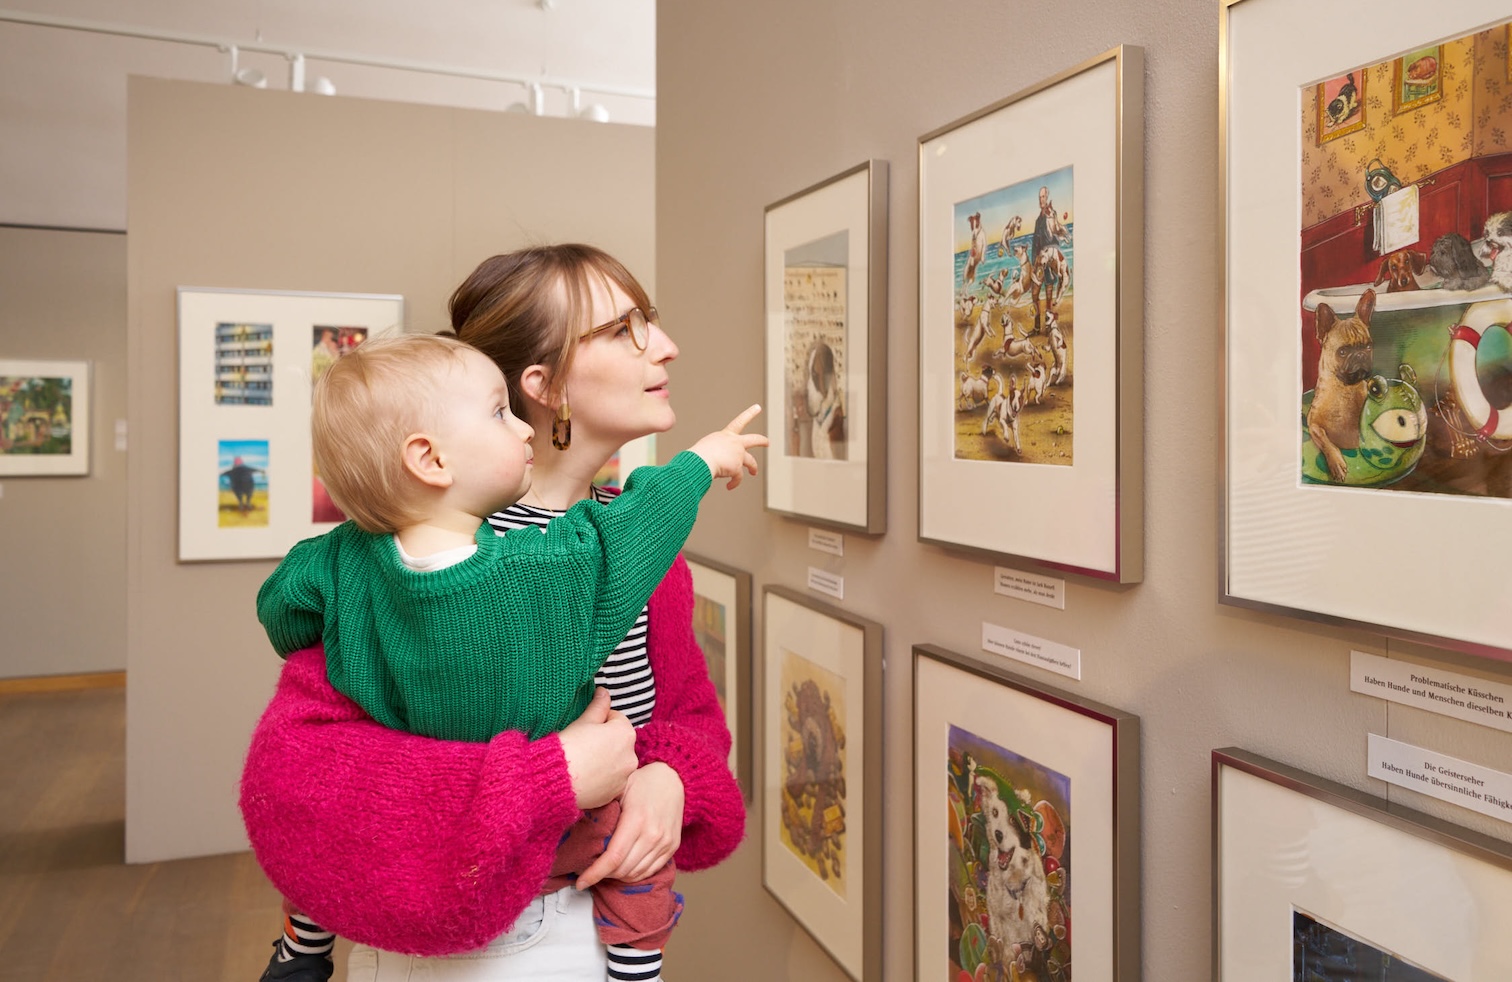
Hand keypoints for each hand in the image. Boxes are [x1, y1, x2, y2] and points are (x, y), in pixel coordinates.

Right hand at [558, 688, 636, 809]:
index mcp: (625, 732)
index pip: (616, 719)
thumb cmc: (569, 746)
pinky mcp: (616, 792)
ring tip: (584, 762)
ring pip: (617, 761)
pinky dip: (603, 777)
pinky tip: (587, 776)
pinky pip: (612, 780)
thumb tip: (604, 691)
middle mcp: (631, 755)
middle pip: (619, 741)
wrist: (556, 780)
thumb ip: (598, 705)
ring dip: (606, 760)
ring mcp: (625, 776)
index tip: (585, 728)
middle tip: (584, 745)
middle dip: (605, 741)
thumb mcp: (583, 721)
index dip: (599, 721)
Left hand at [573, 762, 684, 888]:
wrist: (674, 778)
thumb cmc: (642, 782)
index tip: (580, 882)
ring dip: (618, 876)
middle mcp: (652, 834)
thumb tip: (577, 830)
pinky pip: (650, 871)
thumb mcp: (618, 790)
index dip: (595, 873)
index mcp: (636, 819)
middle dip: (603, 875)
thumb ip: (603, 811)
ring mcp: (664, 843)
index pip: (613, 857)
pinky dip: (634, 875)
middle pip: (623, 869)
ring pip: (636, 873)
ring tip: (605, 870)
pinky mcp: (672, 847)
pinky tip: (623, 869)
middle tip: (590, 872)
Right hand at [688, 403, 768, 489]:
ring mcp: (738, 454)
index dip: (749, 414)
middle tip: (767, 442)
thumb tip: (714, 464)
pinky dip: (733, 483)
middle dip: (762, 441)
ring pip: (751, 462)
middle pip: (753, 439)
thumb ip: (713, 453)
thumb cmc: (697, 456)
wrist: (700, 461)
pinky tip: (729, 486)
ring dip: (753, 467)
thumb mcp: (705, 448)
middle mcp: (734, 443)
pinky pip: (738, 478)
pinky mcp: (737, 467)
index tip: (758, 407)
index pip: (738, 422)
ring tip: (754, 472)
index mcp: (724, 436)